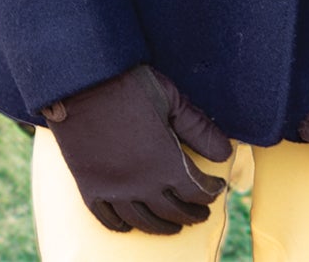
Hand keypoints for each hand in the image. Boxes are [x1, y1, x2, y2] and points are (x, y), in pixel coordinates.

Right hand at [42, 65, 231, 233]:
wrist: (82, 82)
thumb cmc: (130, 84)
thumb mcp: (171, 99)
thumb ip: (199, 129)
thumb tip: (226, 152)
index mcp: (165, 162)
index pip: (196, 191)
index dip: (210, 192)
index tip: (216, 189)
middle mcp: (141, 184)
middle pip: (172, 211)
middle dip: (191, 213)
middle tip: (200, 213)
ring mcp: (114, 189)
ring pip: (143, 220)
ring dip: (162, 226)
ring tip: (173, 226)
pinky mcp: (90, 187)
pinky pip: (108, 218)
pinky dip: (122, 225)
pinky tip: (131, 224)